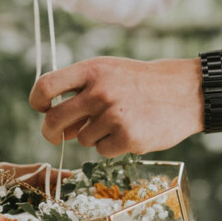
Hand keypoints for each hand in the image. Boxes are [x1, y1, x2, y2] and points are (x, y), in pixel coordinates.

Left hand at [29, 57, 202, 155]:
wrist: (184, 92)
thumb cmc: (141, 82)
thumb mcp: (110, 72)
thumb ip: (80, 89)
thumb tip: (53, 122)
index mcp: (92, 70)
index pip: (46, 86)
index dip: (37, 101)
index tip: (41, 109)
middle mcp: (100, 91)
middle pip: (54, 119)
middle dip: (51, 131)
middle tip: (56, 135)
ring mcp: (113, 115)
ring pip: (81, 138)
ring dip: (93, 135)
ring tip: (118, 121)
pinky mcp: (127, 137)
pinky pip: (102, 151)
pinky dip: (111, 146)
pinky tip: (130, 131)